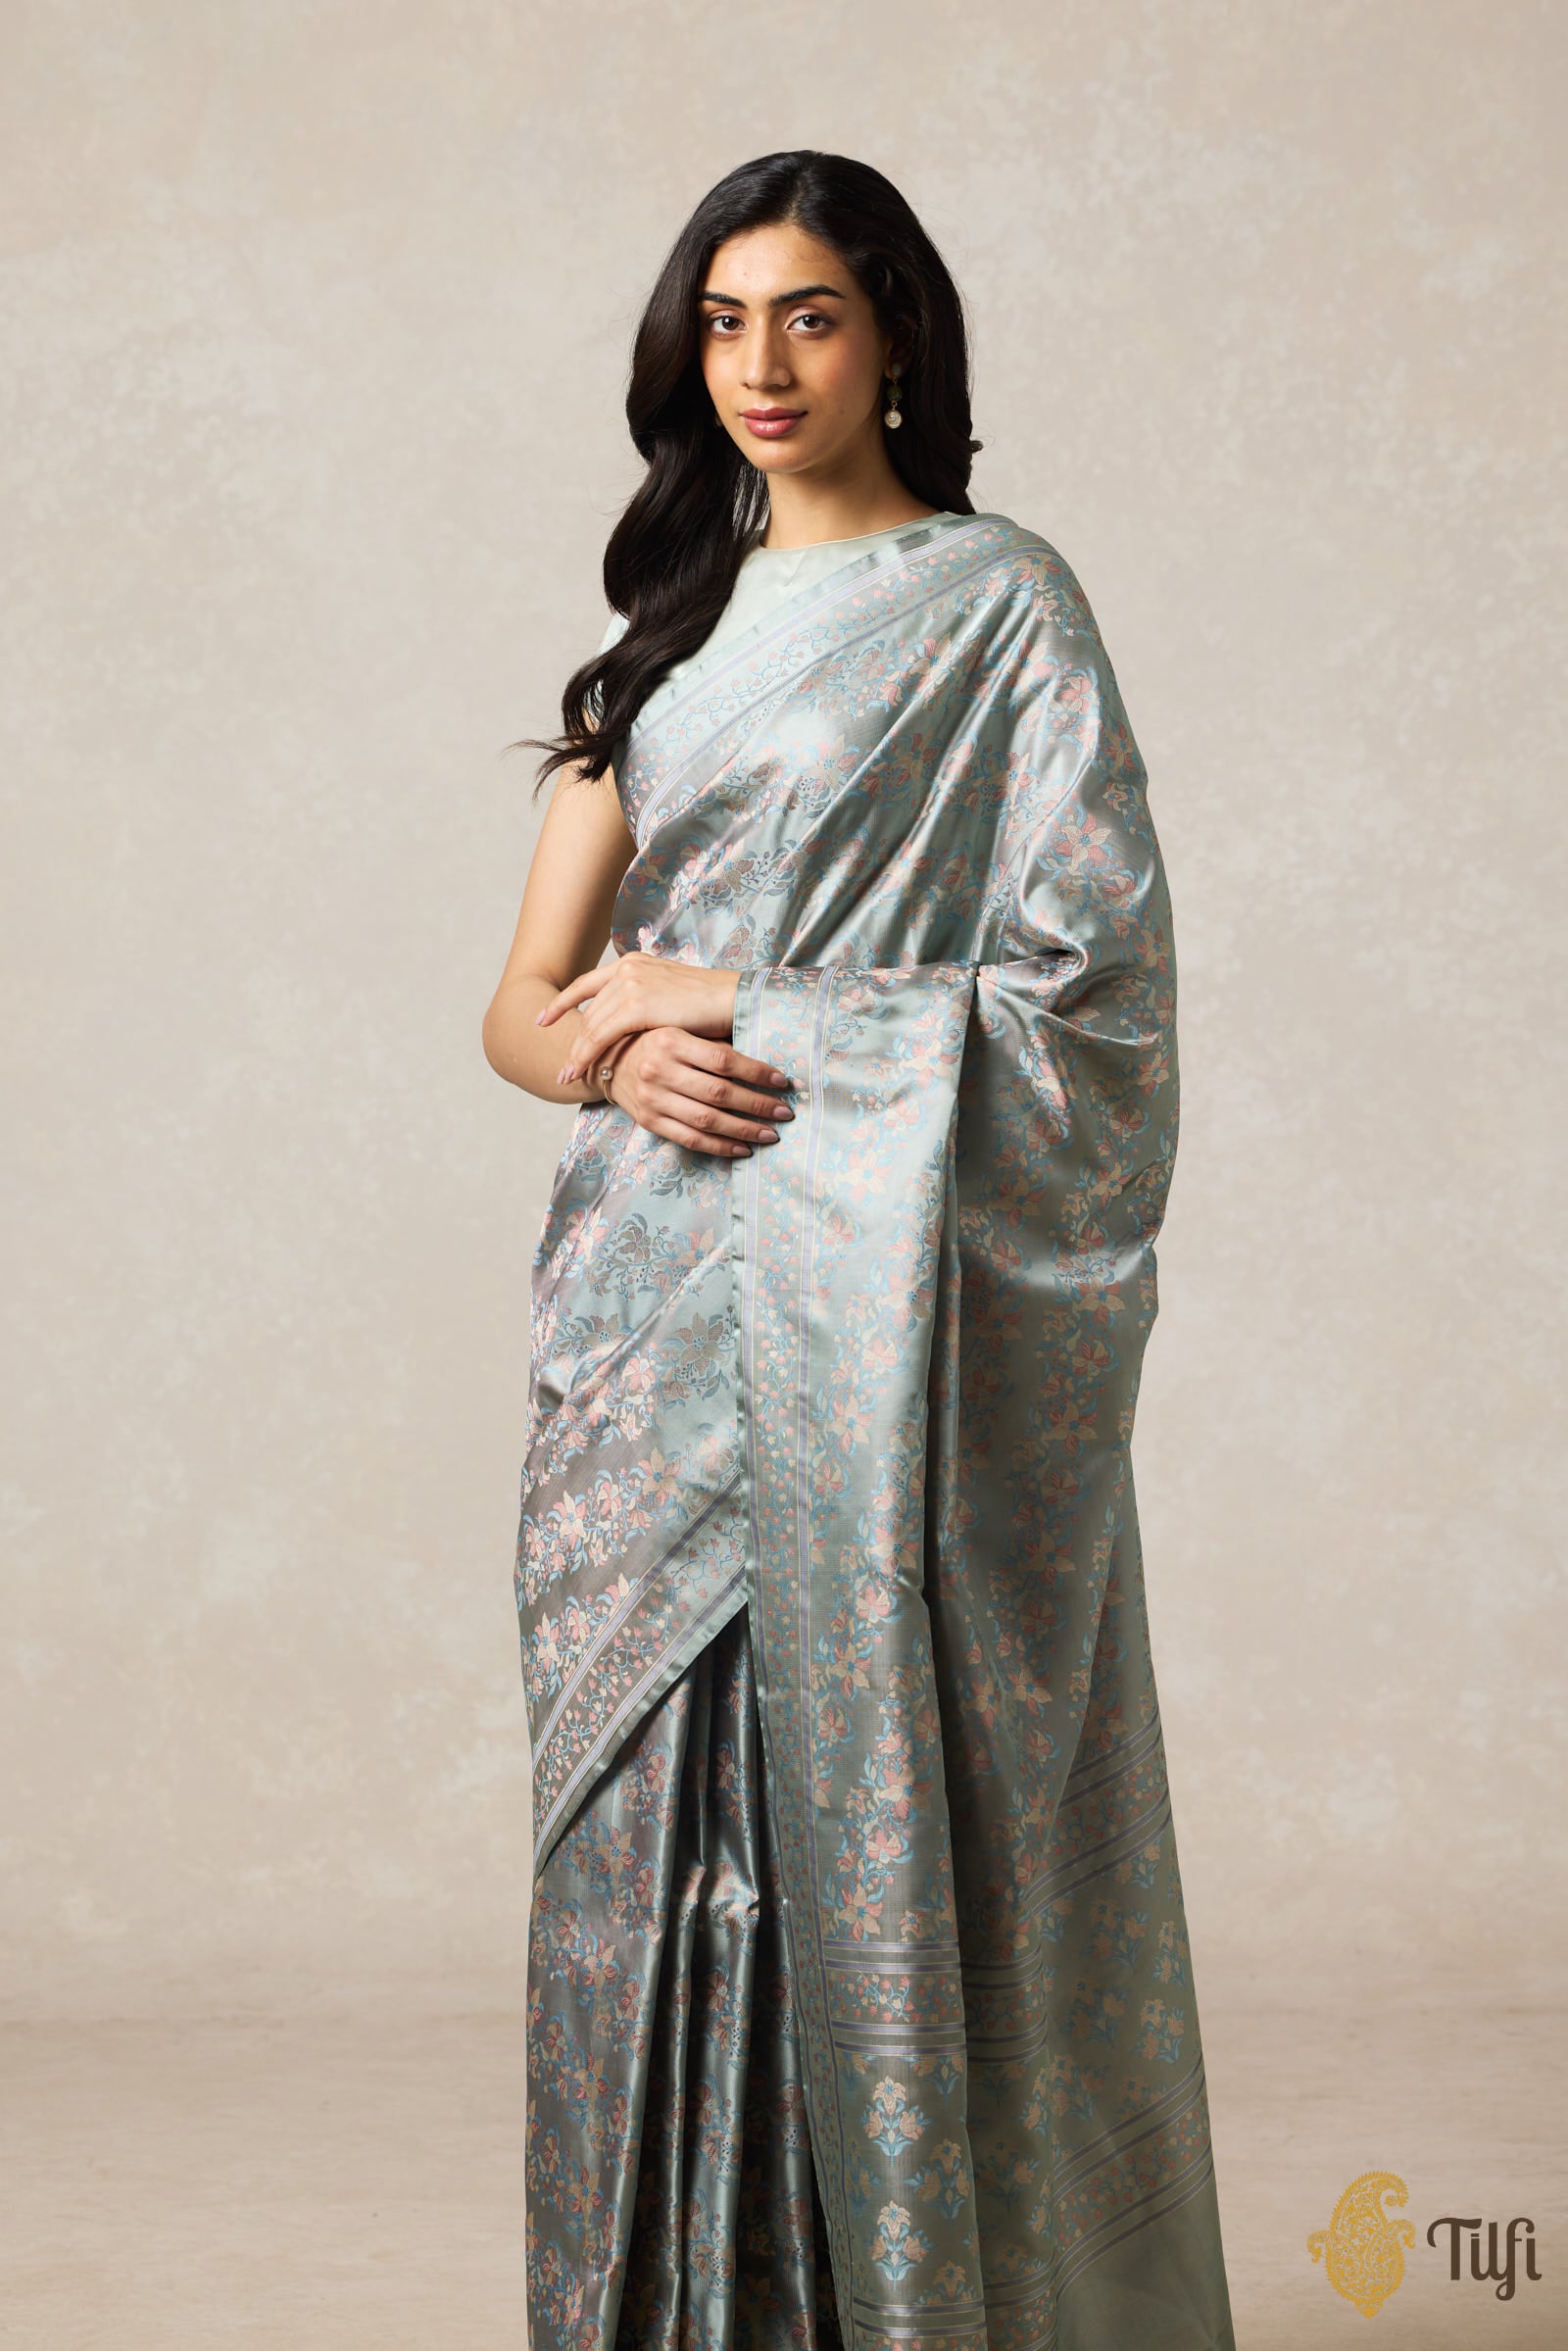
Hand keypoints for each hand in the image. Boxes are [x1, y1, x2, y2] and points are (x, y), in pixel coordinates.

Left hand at [536, 951, 739, 1080]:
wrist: (735, 999)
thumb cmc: (713, 1005)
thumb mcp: (672, 997)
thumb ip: (648, 1002)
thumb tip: (635, 1024)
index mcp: (635, 963)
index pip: (588, 983)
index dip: (563, 1002)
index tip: (543, 1019)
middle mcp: (628, 969)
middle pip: (589, 1010)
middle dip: (572, 1040)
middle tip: (562, 1065)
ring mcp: (631, 984)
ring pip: (590, 1025)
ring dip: (576, 1054)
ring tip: (565, 1076)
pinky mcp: (636, 1004)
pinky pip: (600, 1034)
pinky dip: (585, 1055)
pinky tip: (575, 1072)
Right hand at [592, 1027, 795, 1157]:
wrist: (606, 1060)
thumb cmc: (655, 1041)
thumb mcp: (680, 1031)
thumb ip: (714, 1044)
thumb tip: (764, 1061)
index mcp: (671, 1040)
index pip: (724, 1060)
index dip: (756, 1072)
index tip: (782, 1081)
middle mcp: (660, 1070)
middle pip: (719, 1093)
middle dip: (757, 1105)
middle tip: (785, 1112)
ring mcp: (652, 1099)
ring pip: (707, 1120)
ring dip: (744, 1130)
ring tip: (771, 1134)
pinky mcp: (649, 1121)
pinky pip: (690, 1139)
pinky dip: (720, 1147)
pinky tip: (744, 1148)